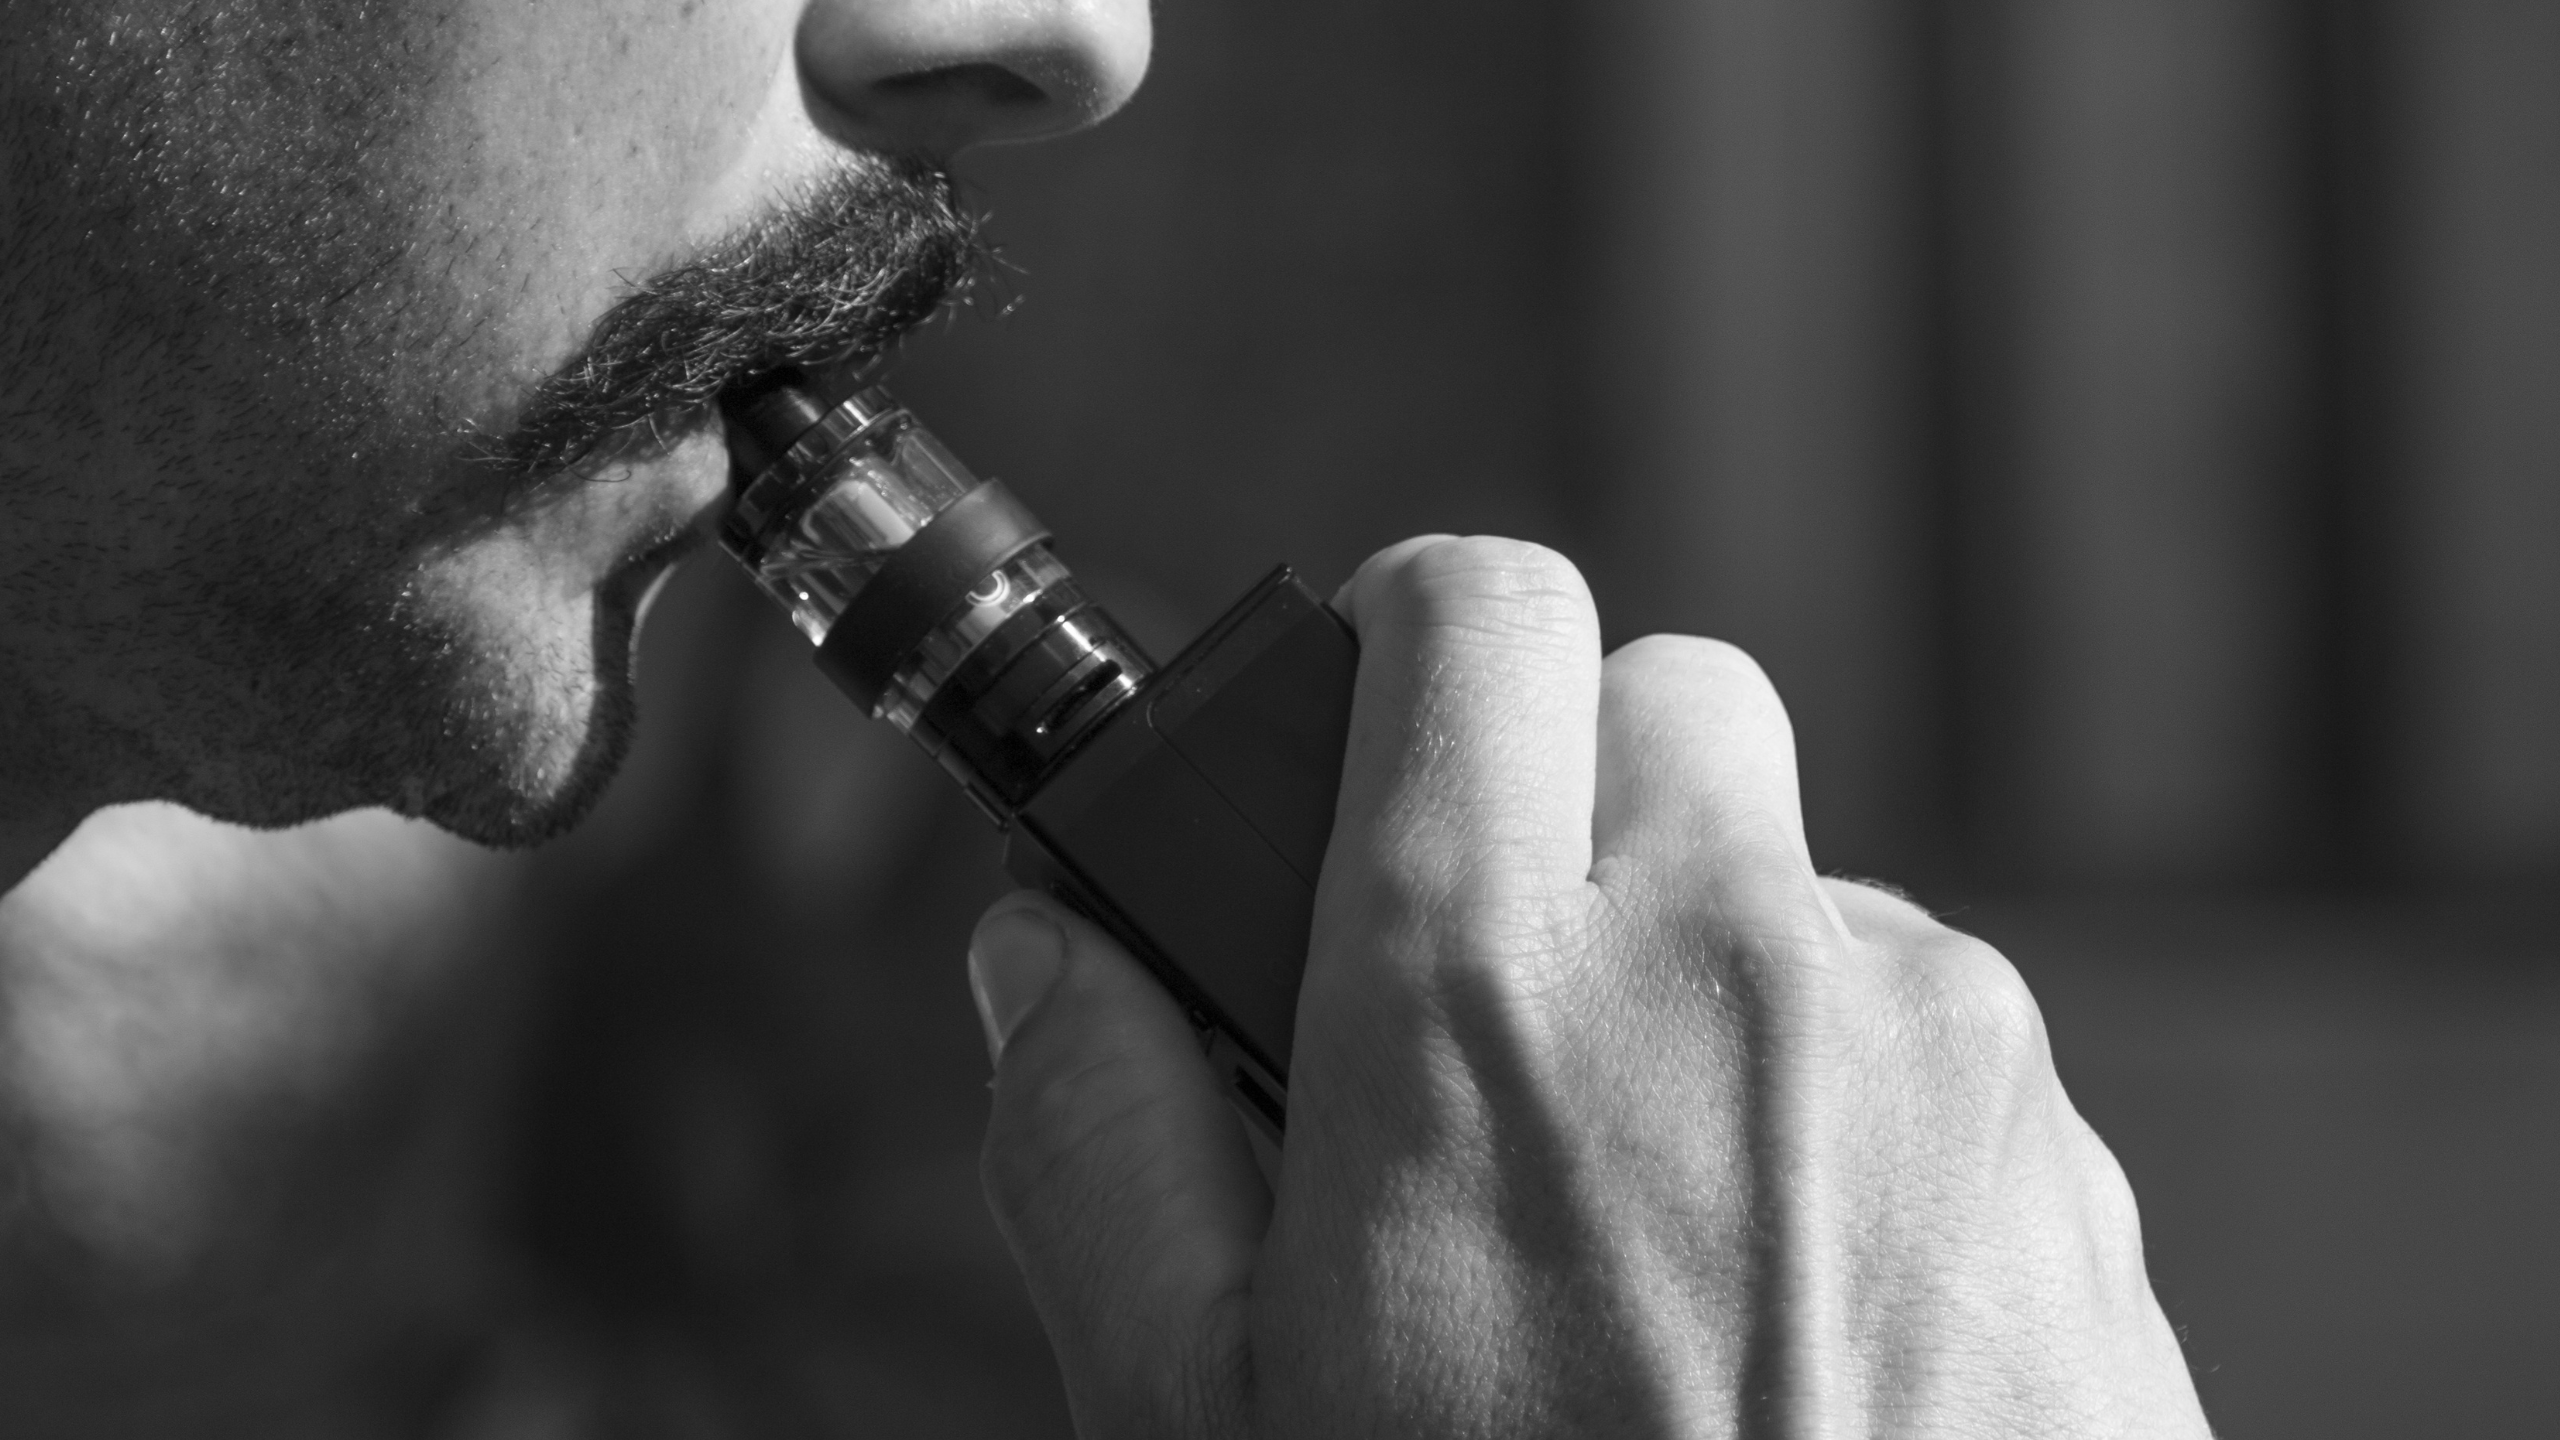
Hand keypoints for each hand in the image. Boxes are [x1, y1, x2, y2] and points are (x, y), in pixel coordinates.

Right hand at [964, 536, 2209, 1436]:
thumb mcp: (1206, 1415)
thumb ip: (1097, 1140)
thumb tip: (1045, 951)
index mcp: (1480, 1004)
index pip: (1472, 612)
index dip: (1412, 645)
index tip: (1388, 738)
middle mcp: (1732, 968)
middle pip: (1664, 699)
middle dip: (1574, 800)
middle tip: (1506, 989)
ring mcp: (1932, 1050)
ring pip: (1800, 886)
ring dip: (1717, 976)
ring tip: (1650, 1207)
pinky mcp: (2065, 1153)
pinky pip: (1933, 1034)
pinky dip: (1854, 1101)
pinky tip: (1796, 1289)